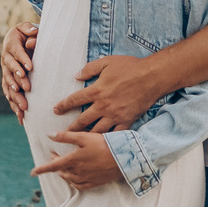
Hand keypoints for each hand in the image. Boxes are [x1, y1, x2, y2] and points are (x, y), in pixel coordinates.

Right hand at [0, 24, 36, 118]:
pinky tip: (20, 115)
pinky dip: (13, 104)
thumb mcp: (24, 28)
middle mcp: (5, 60)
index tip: (30, 68)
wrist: (12, 39)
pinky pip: (8, 93)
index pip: (16, 54)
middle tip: (27, 89)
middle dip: (19, 81)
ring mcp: (5, 71)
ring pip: (8, 85)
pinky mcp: (7, 80)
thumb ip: (30, 29)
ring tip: (24, 107)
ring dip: (15, 96)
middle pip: (11, 72)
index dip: (22, 60)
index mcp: (10, 46)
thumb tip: (35, 32)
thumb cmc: (23, 33)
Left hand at [32, 130, 122, 190]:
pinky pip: (80, 186)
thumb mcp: (84, 136)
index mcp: (74, 160)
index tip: (33, 172)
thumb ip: (66, 136)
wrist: (125, 158)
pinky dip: (74, 182)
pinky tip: (74, 179)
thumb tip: (49, 135)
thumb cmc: (105, 144)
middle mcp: (78, 171)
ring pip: (70, 179)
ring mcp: (87, 178)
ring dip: (64, 174)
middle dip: (55, 166)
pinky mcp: (96, 183)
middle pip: (62, 172)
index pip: (53, 166)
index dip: (42, 169)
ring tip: (63, 168)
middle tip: (54, 157)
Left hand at [51, 53, 169, 132]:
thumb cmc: (130, 67)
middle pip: (83, 120)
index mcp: (97, 90)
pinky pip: (115, 134)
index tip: (56, 110)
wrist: (151, 77)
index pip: (75, 100)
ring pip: (96, 130)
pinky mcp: (127, 121)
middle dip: (71, 128)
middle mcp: (103, 105)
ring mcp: (115, 115)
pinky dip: (107, 140)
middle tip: (63, 134)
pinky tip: (101, 145)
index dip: (63, 106)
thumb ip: (90, 68)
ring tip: (79, 142)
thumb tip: (77, 75)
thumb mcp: (107, 62)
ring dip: (86, 136)